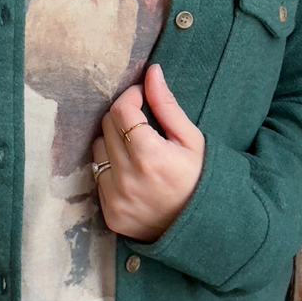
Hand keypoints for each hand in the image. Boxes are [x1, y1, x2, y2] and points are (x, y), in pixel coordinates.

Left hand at [93, 63, 204, 242]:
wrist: (203, 229)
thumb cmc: (200, 179)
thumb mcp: (191, 139)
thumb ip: (166, 105)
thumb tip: (151, 71)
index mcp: (150, 157)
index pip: (121, 111)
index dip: (130, 97)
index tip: (141, 98)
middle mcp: (127, 179)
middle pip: (106, 127)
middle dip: (122, 117)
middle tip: (142, 124)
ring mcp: (115, 199)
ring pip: (97, 151)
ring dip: (113, 143)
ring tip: (137, 151)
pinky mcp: (110, 214)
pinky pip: (98, 178)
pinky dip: (111, 170)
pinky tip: (132, 174)